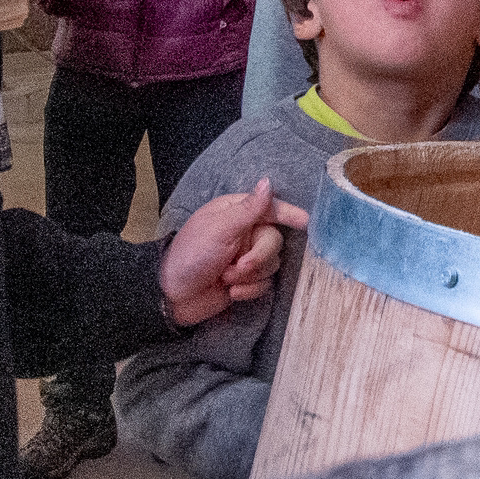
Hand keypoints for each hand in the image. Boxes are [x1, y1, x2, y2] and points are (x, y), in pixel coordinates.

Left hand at [159, 178, 308, 328]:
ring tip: (227, 279)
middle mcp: (245, 232)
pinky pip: (265, 283)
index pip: (270, 208)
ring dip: (251, 275)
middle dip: (259, 257)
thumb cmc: (191, 255)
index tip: (306, 221)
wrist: (173, 296)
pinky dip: (249, 289)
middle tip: (238, 266)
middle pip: (274, 240)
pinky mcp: (247, 280)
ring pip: (272, 263)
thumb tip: (268, 182)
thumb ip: (248, 209)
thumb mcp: (219, 229)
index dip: (289, 213)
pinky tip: (231, 292)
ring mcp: (246, 257)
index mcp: (236, 213)